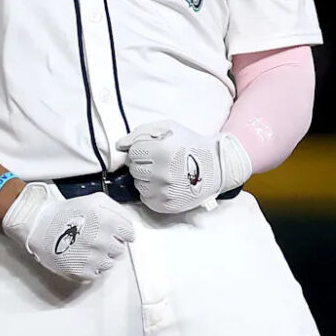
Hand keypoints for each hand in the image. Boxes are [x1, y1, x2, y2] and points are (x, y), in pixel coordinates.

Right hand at [0, 183, 134, 282]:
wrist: (40, 225)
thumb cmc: (66, 212)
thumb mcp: (95, 200)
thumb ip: (117, 211)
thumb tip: (127, 225)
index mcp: (107, 221)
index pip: (129, 234)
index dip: (120, 232)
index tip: (112, 232)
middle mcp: (102, 240)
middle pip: (119, 249)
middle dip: (110, 243)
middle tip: (94, 237)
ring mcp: (93, 258)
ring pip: (109, 263)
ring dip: (101, 256)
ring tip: (85, 246)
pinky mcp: (83, 272)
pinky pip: (97, 273)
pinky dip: (90, 266)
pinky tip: (80, 255)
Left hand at [115, 120, 251, 213]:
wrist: (216, 167)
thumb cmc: (190, 144)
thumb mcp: (168, 128)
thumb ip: (141, 133)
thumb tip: (119, 144)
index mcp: (162, 151)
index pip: (133, 152)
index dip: (141, 149)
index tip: (153, 150)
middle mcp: (162, 174)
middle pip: (134, 169)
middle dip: (142, 164)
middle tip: (158, 161)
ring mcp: (165, 192)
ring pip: (138, 184)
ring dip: (146, 178)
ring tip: (162, 173)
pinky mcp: (167, 206)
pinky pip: (145, 198)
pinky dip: (151, 191)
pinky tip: (164, 184)